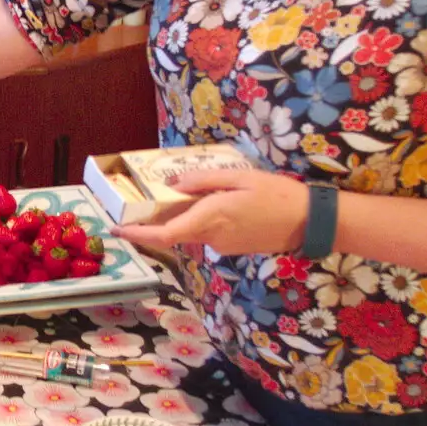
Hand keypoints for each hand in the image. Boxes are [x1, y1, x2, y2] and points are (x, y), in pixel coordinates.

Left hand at [112, 168, 308, 256]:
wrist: (309, 221)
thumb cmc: (277, 194)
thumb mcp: (240, 177)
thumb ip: (204, 181)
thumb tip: (173, 185)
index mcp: (210, 218)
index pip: (165, 234)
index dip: (138, 235)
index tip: (117, 230)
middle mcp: (212, 237)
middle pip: (174, 233)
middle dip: (157, 221)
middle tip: (147, 203)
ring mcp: (223, 246)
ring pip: (192, 231)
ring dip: (186, 216)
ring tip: (198, 192)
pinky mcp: (233, 248)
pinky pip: (208, 233)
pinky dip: (203, 220)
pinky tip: (222, 203)